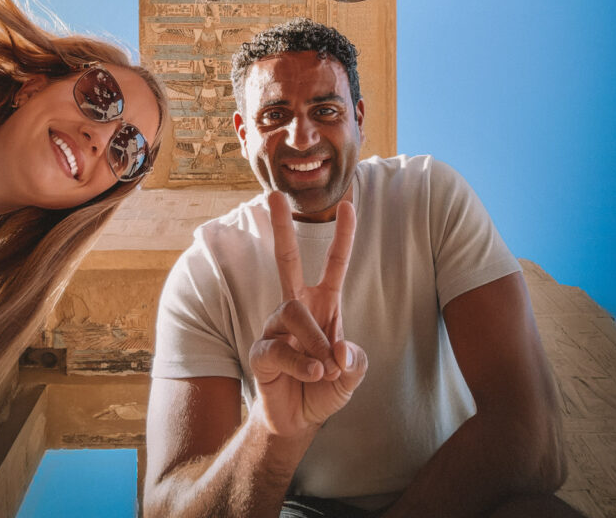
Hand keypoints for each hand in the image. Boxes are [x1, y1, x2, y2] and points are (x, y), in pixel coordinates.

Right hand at [248, 192, 366, 439]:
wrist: (299, 422)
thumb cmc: (326, 388)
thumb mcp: (351, 375)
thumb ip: (354, 361)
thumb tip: (338, 349)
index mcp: (323, 304)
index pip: (334, 264)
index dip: (343, 236)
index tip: (348, 206)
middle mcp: (296, 306)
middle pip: (286, 258)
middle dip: (280, 226)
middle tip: (274, 195)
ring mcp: (275, 326)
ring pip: (294, 312)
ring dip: (315, 342)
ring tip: (326, 368)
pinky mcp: (261, 350)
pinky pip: (280, 347)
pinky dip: (302, 363)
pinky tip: (315, 374)